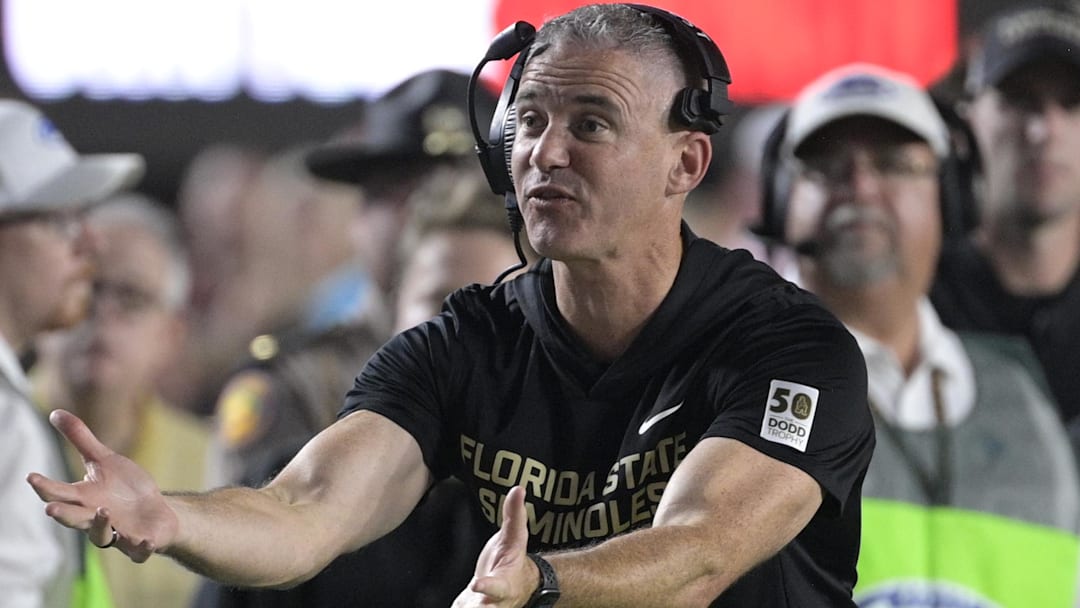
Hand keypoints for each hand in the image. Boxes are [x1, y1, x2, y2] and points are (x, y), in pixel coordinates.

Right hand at [25, 409, 178, 561]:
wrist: (157, 512)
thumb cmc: (125, 487)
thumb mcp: (105, 460)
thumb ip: (80, 439)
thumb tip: (55, 411)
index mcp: (84, 498)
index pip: (60, 493)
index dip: (45, 486)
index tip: (32, 477)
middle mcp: (95, 519)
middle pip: (73, 518)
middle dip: (63, 514)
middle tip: (50, 508)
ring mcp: (117, 534)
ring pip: (101, 536)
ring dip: (99, 525)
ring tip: (103, 511)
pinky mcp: (140, 544)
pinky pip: (138, 550)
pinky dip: (140, 546)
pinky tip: (144, 540)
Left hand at [452, 486, 539, 607]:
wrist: (518, 587)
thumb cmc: (512, 560)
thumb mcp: (514, 539)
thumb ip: (514, 516)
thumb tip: (518, 489)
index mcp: (505, 583)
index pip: (497, 586)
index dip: (487, 587)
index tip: (477, 584)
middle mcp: (494, 603)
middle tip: (462, 607)